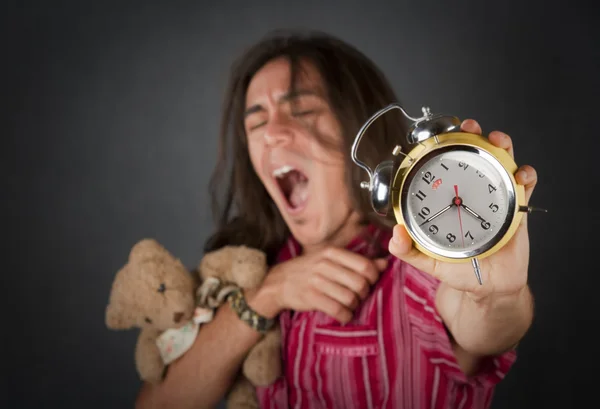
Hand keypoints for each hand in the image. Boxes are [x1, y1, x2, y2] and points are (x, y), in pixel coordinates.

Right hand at [251, 247, 387, 322]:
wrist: (278, 282)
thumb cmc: (310, 270)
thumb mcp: (331, 260)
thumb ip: (358, 261)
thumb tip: (384, 263)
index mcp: (332, 252)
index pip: (365, 266)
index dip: (372, 278)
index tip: (368, 283)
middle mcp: (324, 264)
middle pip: (360, 284)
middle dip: (364, 294)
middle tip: (358, 296)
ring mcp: (316, 281)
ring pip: (350, 298)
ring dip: (354, 306)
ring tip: (349, 305)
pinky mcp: (311, 297)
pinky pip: (338, 310)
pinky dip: (345, 316)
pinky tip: (343, 315)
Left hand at [389, 119, 537, 298]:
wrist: (489, 288)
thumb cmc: (459, 270)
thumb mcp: (429, 260)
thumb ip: (409, 250)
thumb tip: (396, 234)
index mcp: (450, 199)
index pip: (446, 166)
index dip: (445, 147)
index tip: (441, 135)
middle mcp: (472, 192)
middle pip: (475, 156)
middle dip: (474, 136)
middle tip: (470, 128)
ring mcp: (496, 197)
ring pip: (502, 162)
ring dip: (502, 147)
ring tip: (497, 142)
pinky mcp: (517, 208)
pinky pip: (526, 185)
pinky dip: (526, 175)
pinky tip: (521, 176)